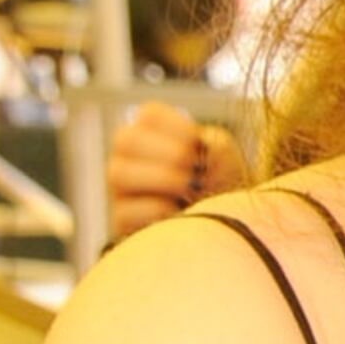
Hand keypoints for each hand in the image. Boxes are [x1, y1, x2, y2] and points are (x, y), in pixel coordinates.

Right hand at [106, 100, 240, 238]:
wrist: (224, 227)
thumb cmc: (220, 186)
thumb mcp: (225, 160)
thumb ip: (216, 146)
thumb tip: (204, 148)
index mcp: (151, 134)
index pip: (149, 115)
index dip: (178, 128)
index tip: (199, 145)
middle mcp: (128, 157)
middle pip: (126, 140)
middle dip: (170, 154)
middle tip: (195, 172)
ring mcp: (120, 190)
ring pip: (119, 173)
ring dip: (162, 179)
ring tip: (189, 190)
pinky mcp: (121, 221)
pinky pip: (125, 212)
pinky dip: (157, 211)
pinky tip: (178, 213)